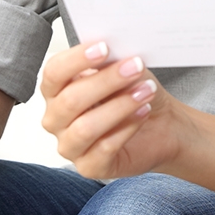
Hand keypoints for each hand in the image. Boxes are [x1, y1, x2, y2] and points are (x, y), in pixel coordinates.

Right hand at [39, 41, 186, 178]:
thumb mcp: (122, 68)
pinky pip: (104, 148)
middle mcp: (56, 119)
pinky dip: (127, 127)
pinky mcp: (89, 167)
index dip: (76, 59)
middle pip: (70, 100)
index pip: (54, 73)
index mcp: (56, 91)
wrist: (160, 124)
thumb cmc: (133, 93)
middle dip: (106, 81)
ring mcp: (70, 145)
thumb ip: (110, 60)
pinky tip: (143, 112)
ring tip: (145, 92)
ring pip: (85, 127)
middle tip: (135, 66)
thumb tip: (110, 49)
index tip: (104, 47)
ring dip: (120, 106)